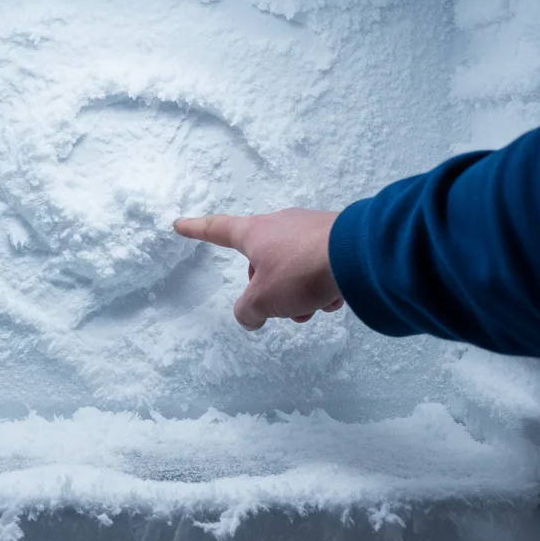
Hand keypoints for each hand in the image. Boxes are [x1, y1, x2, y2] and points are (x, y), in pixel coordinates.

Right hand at [173, 209, 344, 330]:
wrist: (359, 254)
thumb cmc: (300, 270)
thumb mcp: (263, 300)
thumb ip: (247, 311)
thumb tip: (249, 316)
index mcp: (255, 233)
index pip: (217, 230)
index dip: (196, 230)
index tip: (180, 224)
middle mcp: (280, 225)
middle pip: (262, 261)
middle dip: (269, 289)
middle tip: (282, 309)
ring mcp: (310, 228)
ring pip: (293, 267)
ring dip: (297, 293)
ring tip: (313, 308)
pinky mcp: (337, 236)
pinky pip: (319, 265)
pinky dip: (321, 285)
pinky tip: (334, 297)